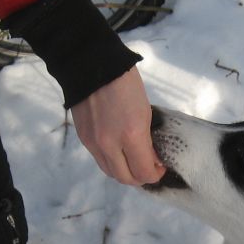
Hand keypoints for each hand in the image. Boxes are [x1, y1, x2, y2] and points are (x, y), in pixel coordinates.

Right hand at [70, 67, 164, 185]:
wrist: (91, 65)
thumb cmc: (126, 83)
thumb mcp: (145, 112)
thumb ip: (147, 140)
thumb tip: (151, 159)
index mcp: (131, 136)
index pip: (143, 172)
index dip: (155, 174)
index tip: (160, 166)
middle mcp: (110, 145)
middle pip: (126, 178)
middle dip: (140, 177)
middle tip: (149, 167)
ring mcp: (94, 144)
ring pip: (110, 172)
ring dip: (124, 172)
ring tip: (133, 161)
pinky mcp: (83, 139)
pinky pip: (99, 160)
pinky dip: (111, 161)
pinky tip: (119, 152)